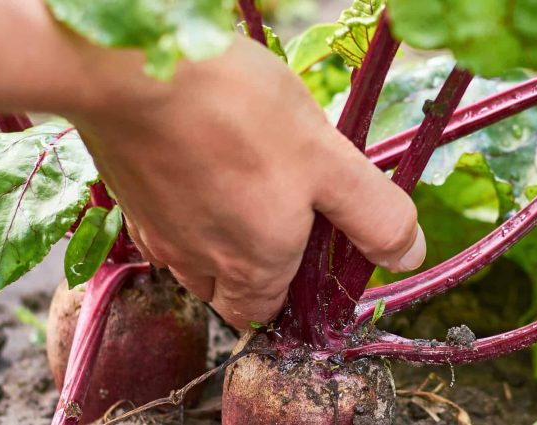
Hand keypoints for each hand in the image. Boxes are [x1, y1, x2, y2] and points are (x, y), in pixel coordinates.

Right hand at [73, 38, 425, 328]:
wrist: (132, 72)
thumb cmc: (237, 114)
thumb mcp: (329, 162)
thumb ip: (372, 215)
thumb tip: (409, 258)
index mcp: (253, 267)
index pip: (266, 314)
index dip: (289, 291)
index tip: (305, 246)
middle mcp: (197, 263)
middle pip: (225, 292)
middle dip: (253, 270)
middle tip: (276, 210)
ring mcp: (154, 232)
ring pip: (191, 258)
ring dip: (216, 237)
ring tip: (239, 181)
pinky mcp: (127, 196)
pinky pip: (161, 223)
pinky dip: (183, 208)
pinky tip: (197, 162)